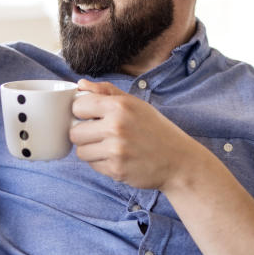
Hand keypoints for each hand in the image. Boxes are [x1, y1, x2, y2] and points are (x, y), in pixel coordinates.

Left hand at [69, 79, 200, 189]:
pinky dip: (101, 163)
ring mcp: (116, 150)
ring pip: (81, 151)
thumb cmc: (155, 130)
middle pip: (75, 132)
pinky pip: (93, 166)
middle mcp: (116, 127)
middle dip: (84, 134)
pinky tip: (117, 158)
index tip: (91, 116)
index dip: (82, 112)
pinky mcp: (116, 170)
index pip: (78, 106)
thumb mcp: (135, 104)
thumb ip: (107, 92)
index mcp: (119, 106)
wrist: (179, 161)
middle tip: (101, 135)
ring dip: (91, 150)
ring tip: (110, 147)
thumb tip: (81, 84)